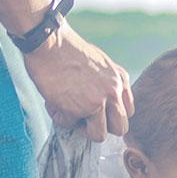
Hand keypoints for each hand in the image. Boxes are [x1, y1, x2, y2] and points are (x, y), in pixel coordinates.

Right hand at [22, 25, 133, 141]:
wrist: (49, 42)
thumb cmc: (69, 51)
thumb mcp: (100, 64)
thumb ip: (108, 84)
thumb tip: (104, 105)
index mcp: (120, 80)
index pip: (127, 112)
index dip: (111, 116)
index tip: (97, 112)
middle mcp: (113, 92)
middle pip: (120, 128)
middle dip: (102, 127)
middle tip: (85, 118)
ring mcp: (97, 102)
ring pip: (99, 135)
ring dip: (82, 128)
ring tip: (69, 112)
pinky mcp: (77, 109)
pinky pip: (70, 125)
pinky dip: (60, 117)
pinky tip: (54, 101)